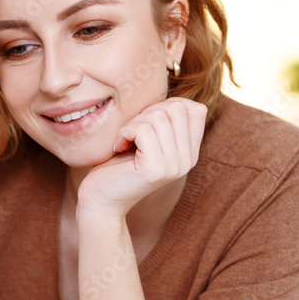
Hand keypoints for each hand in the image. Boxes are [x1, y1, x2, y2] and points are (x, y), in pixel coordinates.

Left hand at [77, 98, 206, 216]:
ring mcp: (174, 166)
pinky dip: (124, 133)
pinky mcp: (155, 169)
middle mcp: (188, 160)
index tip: (146, 122)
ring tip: (124, 141)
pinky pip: (142, 129)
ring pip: (157, 117)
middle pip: (176, 108)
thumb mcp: (147, 140)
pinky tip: (118, 147)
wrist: (101, 201)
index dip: (168, 105)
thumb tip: (171, 98)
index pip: (197, 109)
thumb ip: (164, 122)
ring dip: (132, 124)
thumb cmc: (118, 165)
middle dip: (146, 112)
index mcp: (190, 152)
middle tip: (131, 132)